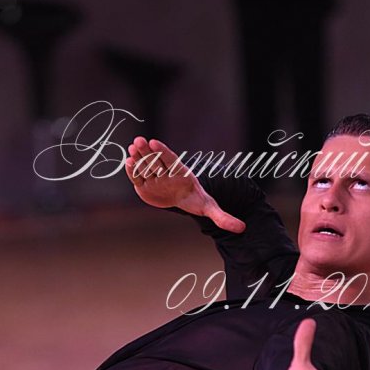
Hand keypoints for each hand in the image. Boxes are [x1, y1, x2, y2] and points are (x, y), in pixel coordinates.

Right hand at [125, 136, 245, 231]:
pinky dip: (133, 170)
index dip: (164, 152)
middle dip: (148, 152)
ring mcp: (155, 178)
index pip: (172, 161)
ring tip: (132, 147)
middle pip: (156, 161)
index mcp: (182, 174)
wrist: (183, 201)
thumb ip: (223, 217)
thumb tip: (242, 228)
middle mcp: (167, 173)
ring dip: (138, 157)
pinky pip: (138, 176)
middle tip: (139, 141)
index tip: (156, 142)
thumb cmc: (196, 201)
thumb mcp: (210, 208)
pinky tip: (127, 161)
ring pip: (146, 166)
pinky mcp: (146, 185)